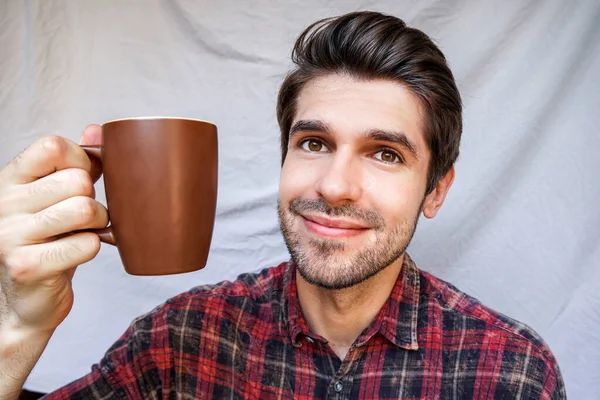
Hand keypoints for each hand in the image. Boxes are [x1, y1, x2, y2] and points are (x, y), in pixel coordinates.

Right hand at [0, 125, 108, 333]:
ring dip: (98, 223)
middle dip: (95, 199)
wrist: (26, 300)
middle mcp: (3, 204)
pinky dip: (93, 248)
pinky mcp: (27, 266)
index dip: (81, 160)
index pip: (52, 146)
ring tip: (85, 232)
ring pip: (84, 209)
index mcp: (10, 180)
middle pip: (77, 181)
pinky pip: (86, 244)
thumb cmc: (47, 241)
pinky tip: (78, 252)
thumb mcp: (54, 197)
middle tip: (86, 216)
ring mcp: (10, 236)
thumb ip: (74, 164)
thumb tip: (97, 129)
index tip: (84, 180)